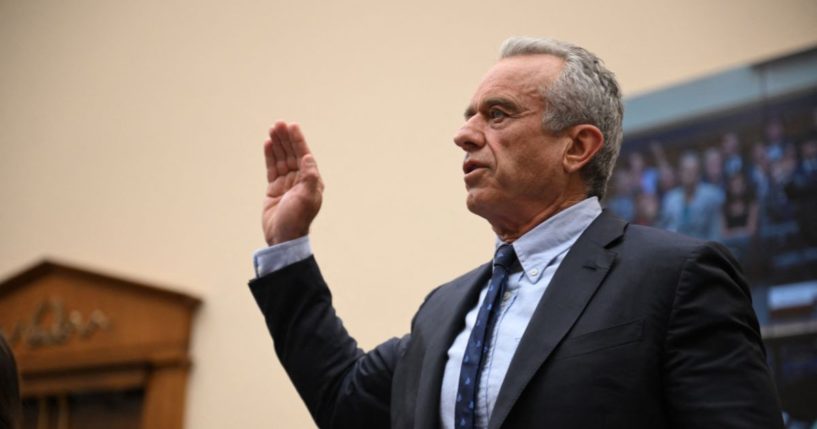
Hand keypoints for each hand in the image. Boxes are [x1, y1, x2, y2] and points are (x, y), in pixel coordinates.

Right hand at [262, 121, 323, 244]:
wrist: (282, 237)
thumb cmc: (297, 219)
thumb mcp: (307, 198)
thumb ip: (309, 177)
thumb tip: (308, 157)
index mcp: (311, 181)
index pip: (304, 155)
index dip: (298, 140)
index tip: (292, 126)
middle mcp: (300, 180)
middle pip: (292, 154)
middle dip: (286, 139)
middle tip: (278, 124)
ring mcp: (287, 183)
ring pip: (282, 159)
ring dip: (277, 144)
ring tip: (272, 129)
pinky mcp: (274, 188)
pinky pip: (272, 168)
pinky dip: (270, 156)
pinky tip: (267, 144)